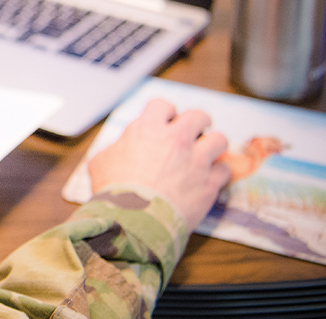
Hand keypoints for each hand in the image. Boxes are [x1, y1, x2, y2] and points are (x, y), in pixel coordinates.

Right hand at [88, 98, 230, 230]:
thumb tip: (119, 149)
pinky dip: (217, 173)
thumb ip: (115, 148)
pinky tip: (208, 179)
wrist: (133, 220)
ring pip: (219, 139)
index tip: (163, 124)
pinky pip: (224, 169)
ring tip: (204, 155)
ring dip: (212, 145)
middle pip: (198, 116)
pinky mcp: (210, 182)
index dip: (163, 114)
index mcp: (148, 128)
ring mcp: (197, 160)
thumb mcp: (100, 162)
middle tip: (191, 136)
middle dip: (196, 124)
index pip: (163, 105)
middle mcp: (177, 139)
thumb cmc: (113, 191)